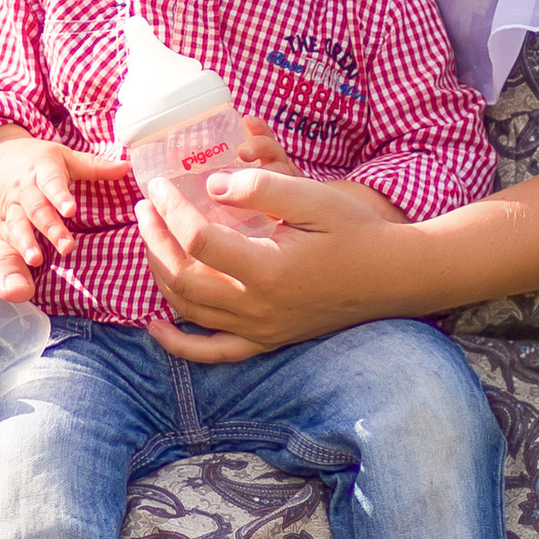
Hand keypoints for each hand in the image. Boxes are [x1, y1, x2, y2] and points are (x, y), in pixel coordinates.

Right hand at [0, 127, 124, 269]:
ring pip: (18, 224)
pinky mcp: (2, 221)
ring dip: (26, 242)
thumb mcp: (65, 157)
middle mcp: (25, 189)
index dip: (60, 196)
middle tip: (67, 246)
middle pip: (37, 209)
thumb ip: (95, 166)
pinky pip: (8, 235)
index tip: (71, 210)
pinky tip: (25, 263)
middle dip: (51, 228)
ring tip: (36, 260)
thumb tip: (126, 167)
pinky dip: (15, 248)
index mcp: (43, 171)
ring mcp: (11, 206)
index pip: (51, 183)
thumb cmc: (38, 160)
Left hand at [138, 166, 417, 361]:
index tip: (159, 186)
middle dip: (155, 240)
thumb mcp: (314, 197)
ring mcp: (261, 330)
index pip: (198, 239)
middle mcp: (259, 307)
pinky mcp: (268, 340)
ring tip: (151, 239)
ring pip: (190, 310)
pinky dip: (179, 343)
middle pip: (183, 277)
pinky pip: (213, 353)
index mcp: (269, 269)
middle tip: (145, 208)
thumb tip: (211, 185)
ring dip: (160, 275)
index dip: (170, 210)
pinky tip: (156, 323)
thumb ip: (261, 188)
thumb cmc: (356, 231)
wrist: (393, 276)